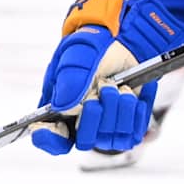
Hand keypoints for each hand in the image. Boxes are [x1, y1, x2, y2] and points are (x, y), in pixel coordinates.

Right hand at [32, 0, 157, 154]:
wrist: (124, 42)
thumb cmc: (94, 48)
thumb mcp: (78, 55)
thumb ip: (70, 79)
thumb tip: (67, 107)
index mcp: (57, 107)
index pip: (47, 137)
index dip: (50, 139)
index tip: (60, 127)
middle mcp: (79, 123)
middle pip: (84, 141)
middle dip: (95, 115)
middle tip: (105, 88)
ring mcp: (104, 128)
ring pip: (110, 140)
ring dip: (119, 111)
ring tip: (121, 87)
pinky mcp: (127, 127)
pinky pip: (133, 135)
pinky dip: (136, 113)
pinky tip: (133, 94)